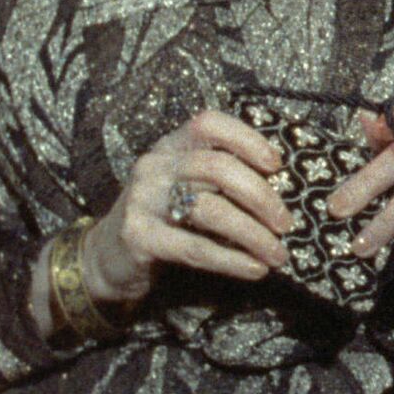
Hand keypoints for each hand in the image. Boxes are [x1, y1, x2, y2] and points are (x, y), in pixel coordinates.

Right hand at [85, 108, 291, 306]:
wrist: (107, 256)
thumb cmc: (162, 219)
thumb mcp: (184, 187)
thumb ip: (219, 180)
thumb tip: (284, 189)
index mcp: (170, 147)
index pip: (208, 123)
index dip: (247, 139)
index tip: (277, 165)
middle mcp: (155, 166)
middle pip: (216, 167)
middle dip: (260, 196)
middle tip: (286, 223)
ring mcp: (143, 200)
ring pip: (209, 209)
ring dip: (253, 234)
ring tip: (277, 254)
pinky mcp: (139, 237)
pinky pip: (194, 247)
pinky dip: (231, 260)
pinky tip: (255, 269)